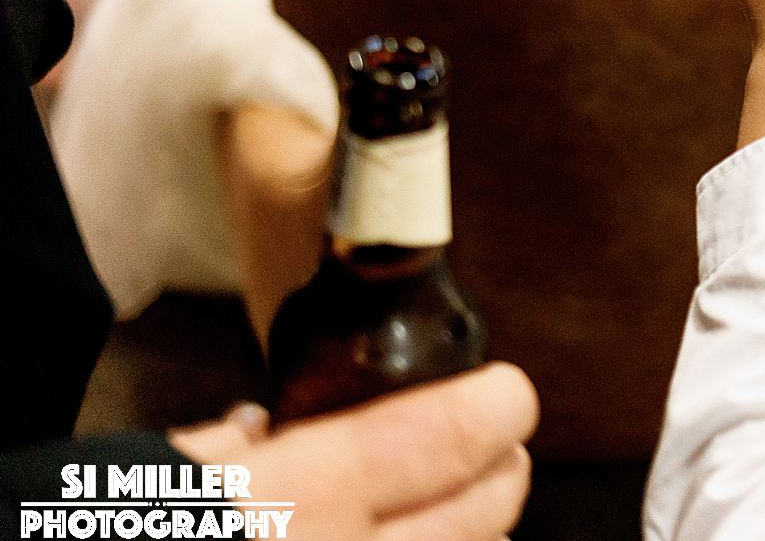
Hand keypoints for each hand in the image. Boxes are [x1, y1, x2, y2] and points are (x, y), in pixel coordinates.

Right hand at [169, 364, 536, 540]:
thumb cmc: (103, 525)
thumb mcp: (156, 473)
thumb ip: (233, 453)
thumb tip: (269, 430)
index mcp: (303, 498)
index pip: (452, 435)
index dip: (498, 406)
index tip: (506, 393)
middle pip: (488, 509)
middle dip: (500, 470)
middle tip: (493, 449)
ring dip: (473, 537)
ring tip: (458, 512)